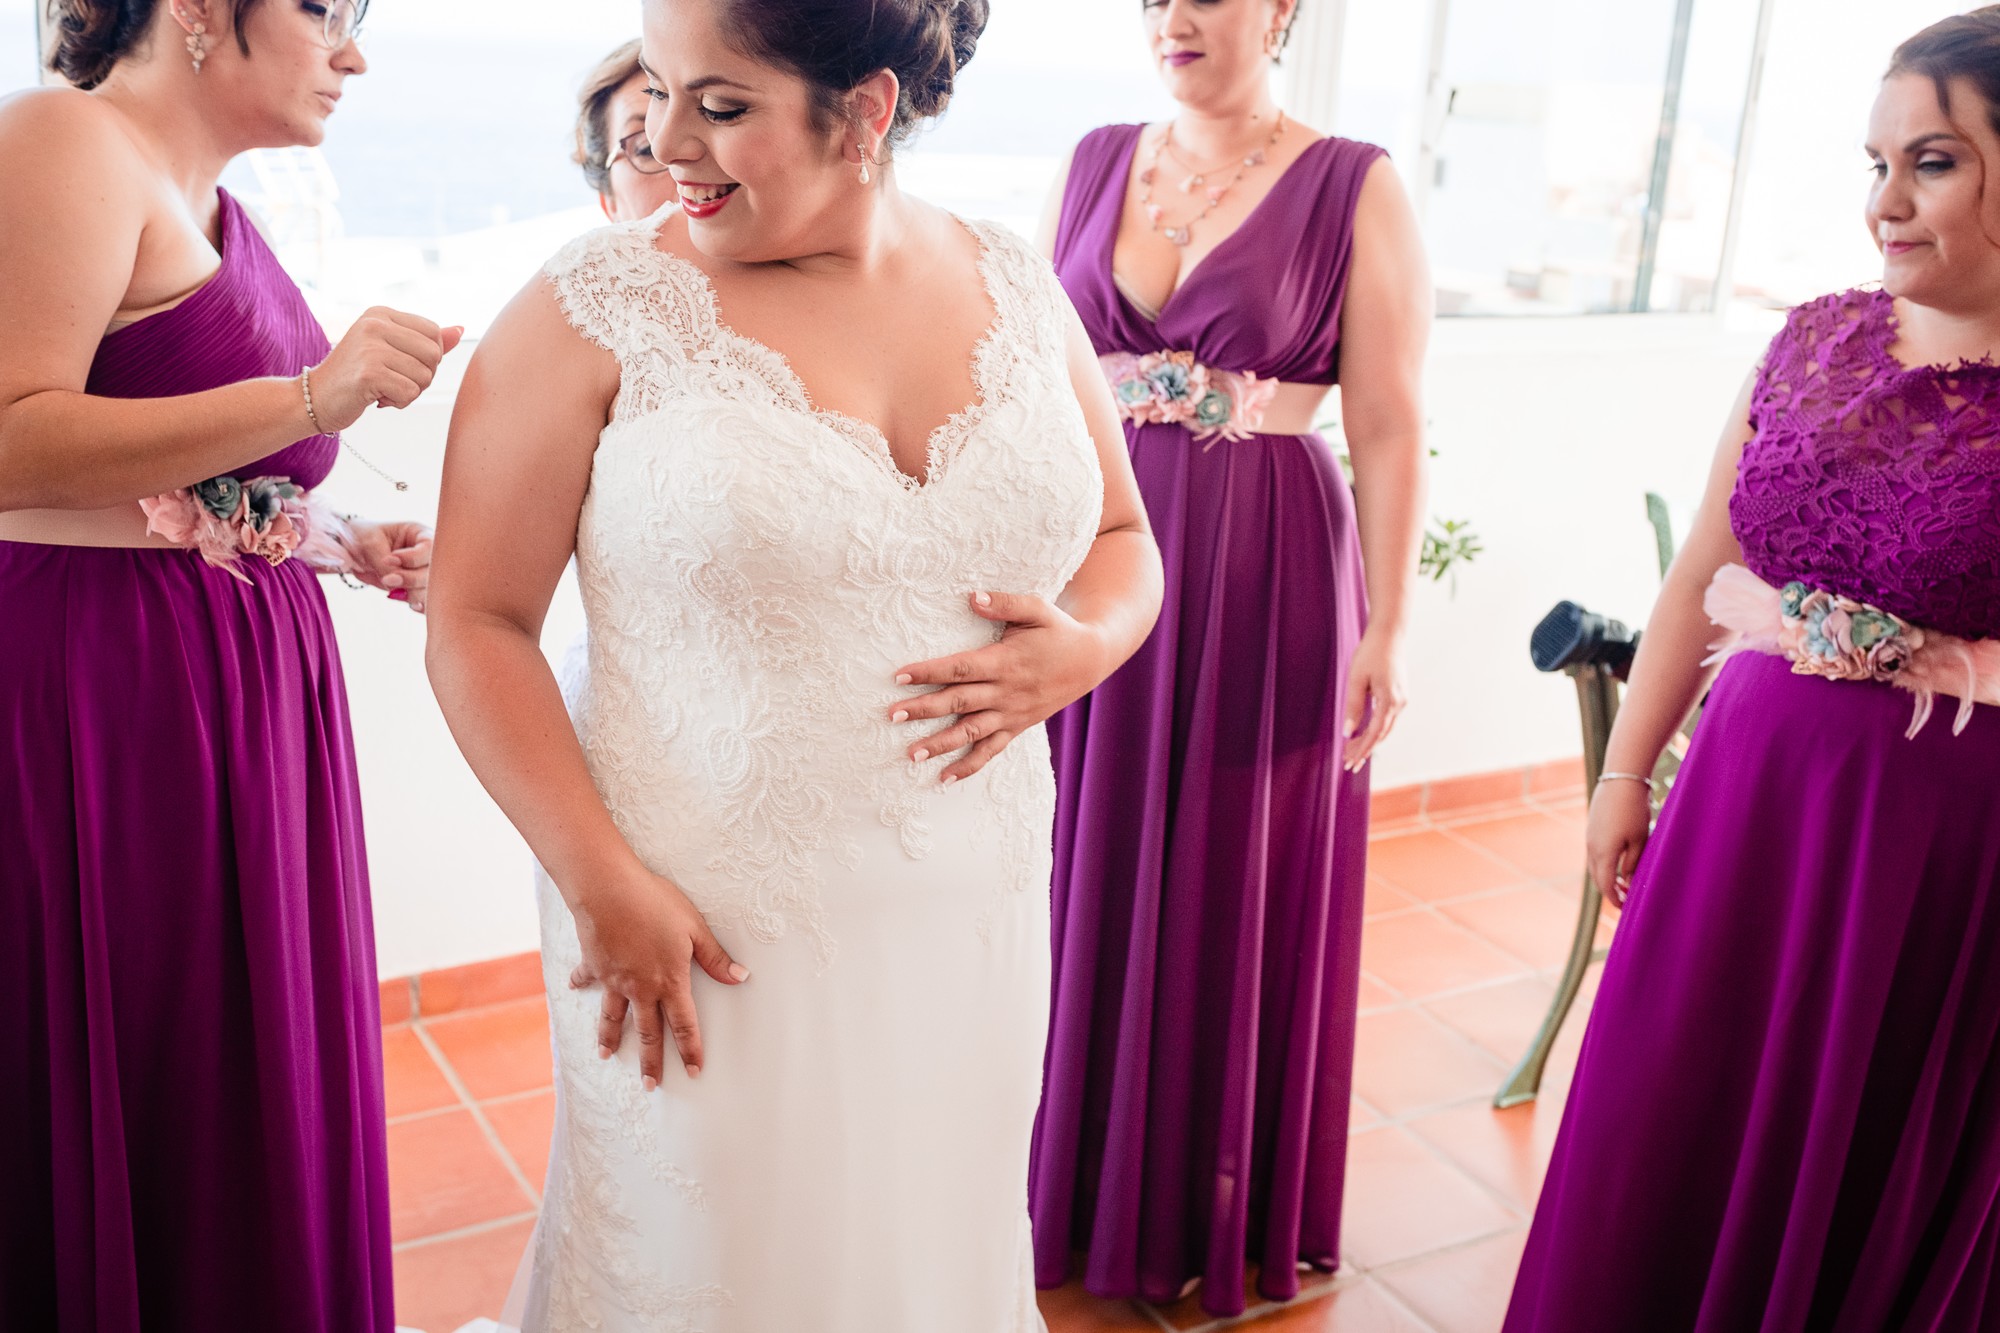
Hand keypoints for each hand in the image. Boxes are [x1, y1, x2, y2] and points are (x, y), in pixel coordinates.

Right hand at [309, 307, 464, 430]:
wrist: (315, 398)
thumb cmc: (356, 375)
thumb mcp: (390, 350)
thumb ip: (424, 340)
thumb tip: (459, 330)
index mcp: (380, 313)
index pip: (434, 333)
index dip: (428, 358)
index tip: (400, 365)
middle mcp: (374, 324)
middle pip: (434, 355)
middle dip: (422, 377)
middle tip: (393, 381)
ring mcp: (370, 346)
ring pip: (425, 377)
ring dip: (409, 392)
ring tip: (382, 389)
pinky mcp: (369, 372)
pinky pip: (410, 393)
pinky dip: (399, 403)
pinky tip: (376, 398)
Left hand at [343, 518, 431, 612]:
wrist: (352, 551)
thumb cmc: (362, 538)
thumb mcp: (370, 544)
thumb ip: (384, 565)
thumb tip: (395, 587)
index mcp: (420, 534)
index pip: (430, 547)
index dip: (412, 558)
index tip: (388, 559)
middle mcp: (428, 554)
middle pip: (435, 572)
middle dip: (411, 579)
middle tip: (386, 580)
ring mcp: (425, 574)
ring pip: (432, 590)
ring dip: (412, 594)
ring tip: (390, 588)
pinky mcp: (418, 589)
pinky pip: (426, 602)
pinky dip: (416, 604)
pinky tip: (400, 597)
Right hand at [567, 870, 748, 1087]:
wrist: (608, 890)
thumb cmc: (656, 904)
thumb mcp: (694, 928)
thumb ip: (715, 957)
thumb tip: (740, 977)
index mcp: (669, 981)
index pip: (684, 1024)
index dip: (690, 1049)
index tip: (693, 1071)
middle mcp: (640, 988)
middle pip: (648, 1032)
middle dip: (650, 1062)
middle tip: (650, 1085)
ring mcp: (614, 980)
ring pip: (613, 1017)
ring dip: (610, 1038)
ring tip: (606, 1056)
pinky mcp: (594, 966)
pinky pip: (587, 980)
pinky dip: (580, 985)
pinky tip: (575, 989)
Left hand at [890, 590, 1109, 784]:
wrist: (1091, 660)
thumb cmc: (1058, 630)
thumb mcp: (1037, 609)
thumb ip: (1005, 603)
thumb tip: (972, 597)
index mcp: (1006, 662)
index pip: (961, 668)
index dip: (930, 671)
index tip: (900, 675)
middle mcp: (1006, 692)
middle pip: (959, 702)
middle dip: (924, 709)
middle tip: (891, 715)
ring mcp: (1011, 714)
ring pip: (971, 732)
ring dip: (940, 744)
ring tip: (910, 754)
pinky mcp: (1017, 727)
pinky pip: (991, 751)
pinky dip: (968, 766)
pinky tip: (944, 778)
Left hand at [1342, 625, 1408, 771]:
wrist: (1389, 634)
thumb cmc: (1370, 654)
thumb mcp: (1356, 680)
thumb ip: (1353, 707)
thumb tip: (1348, 732)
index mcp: (1389, 701)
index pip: (1374, 734)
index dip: (1361, 750)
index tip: (1350, 763)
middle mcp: (1399, 704)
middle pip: (1380, 735)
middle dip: (1364, 750)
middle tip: (1348, 762)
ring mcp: (1401, 699)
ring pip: (1385, 728)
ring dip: (1369, 740)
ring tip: (1352, 750)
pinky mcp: (1399, 695)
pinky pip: (1387, 718)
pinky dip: (1374, 728)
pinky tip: (1362, 733)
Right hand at [1586, 779, 1652, 906]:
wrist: (1620, 780)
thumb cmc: (1634, 810)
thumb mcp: (1639, 839)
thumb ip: (1633, 863)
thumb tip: (1628, 880)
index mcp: (1604, 853)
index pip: (1606, 885)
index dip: (1615, 899)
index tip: (1625, 908)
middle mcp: (1591, 848)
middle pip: (1597, 878)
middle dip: (1609, 891)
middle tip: (1625, 898)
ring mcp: (1589, 838)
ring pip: (1594, 866)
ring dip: (1606, 877)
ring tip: (1624, 882)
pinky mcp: (1591, 829)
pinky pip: (1594, 854)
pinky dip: (1603, 864)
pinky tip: (1617, 862)